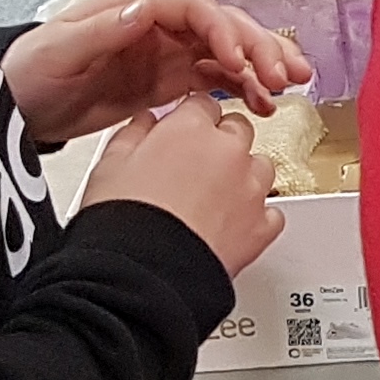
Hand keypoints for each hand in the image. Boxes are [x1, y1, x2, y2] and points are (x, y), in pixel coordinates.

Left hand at [2, 0, 311, 143]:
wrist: (14, 109)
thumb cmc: (27, 74)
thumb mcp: (58, 50)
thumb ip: (103, 29)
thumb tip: (145, 7)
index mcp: (134, 10)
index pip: (195, 9)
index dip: (223, 30)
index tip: (240, 58)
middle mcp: (156, 27)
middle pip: (222, 27)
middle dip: (258, 46)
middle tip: (284, 74)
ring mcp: (165, 54)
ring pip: (228, 52)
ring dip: (261, 65)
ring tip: (287, 87)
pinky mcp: (167, 83)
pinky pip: (216, 80)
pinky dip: (243, 89)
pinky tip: (261, 103)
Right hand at [79, 98, 287, 274]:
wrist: (141, 274)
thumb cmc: (121, 221)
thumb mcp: (108, 164)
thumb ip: (133, 133)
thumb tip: (145, 121)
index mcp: (192, 130)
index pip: (203, 105)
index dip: (190, 120)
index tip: (182, 132)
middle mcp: (229, 152)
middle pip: (237, 130)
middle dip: (219, 143)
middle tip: (193, 168)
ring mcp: (251, 189)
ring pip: (260, 166)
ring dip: (242, 176)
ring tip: (212, 198)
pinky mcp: (262, 226)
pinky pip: (271, 212)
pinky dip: (256, 216)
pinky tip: (232, 225)